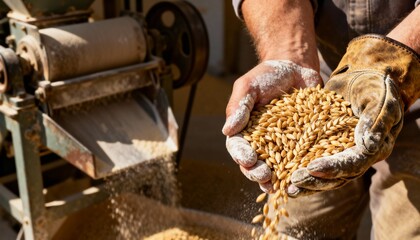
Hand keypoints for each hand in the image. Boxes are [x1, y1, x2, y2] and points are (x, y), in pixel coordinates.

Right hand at [223, 60, 321, 191]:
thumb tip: (226, 131)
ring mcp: (281, 143)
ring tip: (277, 185)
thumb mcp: (248, 87)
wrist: (295, 67)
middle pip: (254, 162)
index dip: (242, 155)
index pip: (238, 147)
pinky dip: (297, 170)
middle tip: (263, 176)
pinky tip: (299, 178)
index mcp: (244, 129)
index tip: (248, 160)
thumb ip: (238, 107)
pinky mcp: (300, 143)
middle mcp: (261, 140)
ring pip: (274, 166)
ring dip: (274, 178)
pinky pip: (298, 159)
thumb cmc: (266, 75)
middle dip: (256, 172)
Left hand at [288, 35, 419, 196]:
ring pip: (325, 176)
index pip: (353, 163)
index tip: (312, 168)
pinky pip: (314, 165)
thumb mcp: (378, 97)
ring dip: (306, 183)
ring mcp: (342, 154)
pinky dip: (301, 170)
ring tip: (287, 188)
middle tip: (293, 183)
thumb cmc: (372, 85)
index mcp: (374, 147)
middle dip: (315, 181)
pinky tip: (284, 176)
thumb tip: (367, 146)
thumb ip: (375, 120)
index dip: (333, 167)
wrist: (360, 78)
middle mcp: (359, 157)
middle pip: (337, 176)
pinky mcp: (327, 149)